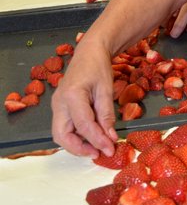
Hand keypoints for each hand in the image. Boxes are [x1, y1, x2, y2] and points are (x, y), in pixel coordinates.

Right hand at [51, 43, 117, 157]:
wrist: (89, 51)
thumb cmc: (98, 66)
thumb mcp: (106, 89)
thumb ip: (107, 115)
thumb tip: (110, 138)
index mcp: (71, 95)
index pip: (83, 126)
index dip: (97, 140)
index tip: (110, 149)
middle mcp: (59, 103)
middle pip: (62, 135)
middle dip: (79, 148)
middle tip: (99, 153)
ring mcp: (57, 105)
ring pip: (61, 134)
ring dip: (77, 144)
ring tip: (97, 146)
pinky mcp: (60, 107)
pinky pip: (65, 127)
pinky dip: (76, 135)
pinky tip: (92, 135)